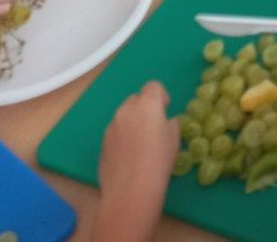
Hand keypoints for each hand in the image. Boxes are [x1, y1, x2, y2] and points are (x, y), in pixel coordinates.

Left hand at [96, 82, 179, 241]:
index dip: (161, 96)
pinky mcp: (102, 144)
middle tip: (153, 128)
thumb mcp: (175, 138)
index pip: (153, 87)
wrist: (131, 190)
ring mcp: (110, 128)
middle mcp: (125, 111)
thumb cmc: (159, 160)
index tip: (165, 110)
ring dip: (132, 123)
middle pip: (135, 99)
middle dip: (144, 108)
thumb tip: (164, 123)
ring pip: (123, 117)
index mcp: (147, 105)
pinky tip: (129, 158)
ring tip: (140, 145)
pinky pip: (115, 133)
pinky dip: (122, 138)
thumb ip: (169, 123)